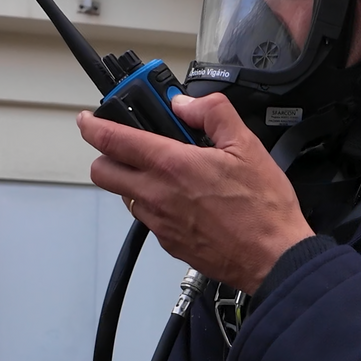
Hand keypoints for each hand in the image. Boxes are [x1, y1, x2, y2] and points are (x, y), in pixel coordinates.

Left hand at [77, 93, 312, 294]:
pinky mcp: (166, 241)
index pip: (113, 140)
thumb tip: (184, 103)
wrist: (272, 257)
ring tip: (167, 172)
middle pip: (103, 172)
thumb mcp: (247, 144)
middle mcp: (156, 194)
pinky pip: (146, 217)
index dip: (93, 126)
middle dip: (108, 154)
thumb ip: (212, 113)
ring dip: (133, 180)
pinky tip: (183, 198)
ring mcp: (158, 221)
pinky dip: (154, 203)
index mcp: (171, 165)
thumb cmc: (263, 208)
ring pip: (124, 196)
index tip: (87, 120)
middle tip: (130, 146)